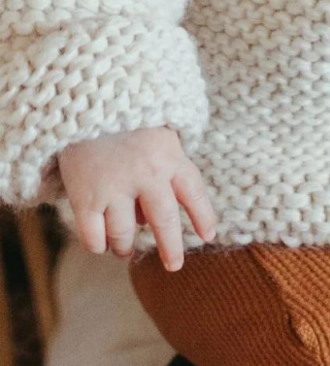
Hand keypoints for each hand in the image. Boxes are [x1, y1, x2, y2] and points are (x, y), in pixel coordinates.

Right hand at [58, 126, 216, 271]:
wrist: (85, 100)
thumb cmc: (127, 119)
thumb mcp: (160, 132)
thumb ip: (167, 164)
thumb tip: (153, 215)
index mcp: (169, 156)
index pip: (193, 192)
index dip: (203, 216)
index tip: (209, 236)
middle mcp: (146, 174)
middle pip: (164, 221)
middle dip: (171, 247)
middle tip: (174, 265)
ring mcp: (114, 187)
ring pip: (125, 235)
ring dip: (125, 247)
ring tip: (125, 248)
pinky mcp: (85, 197)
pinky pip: (93, 237)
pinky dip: (98, 245)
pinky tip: (101, 241)